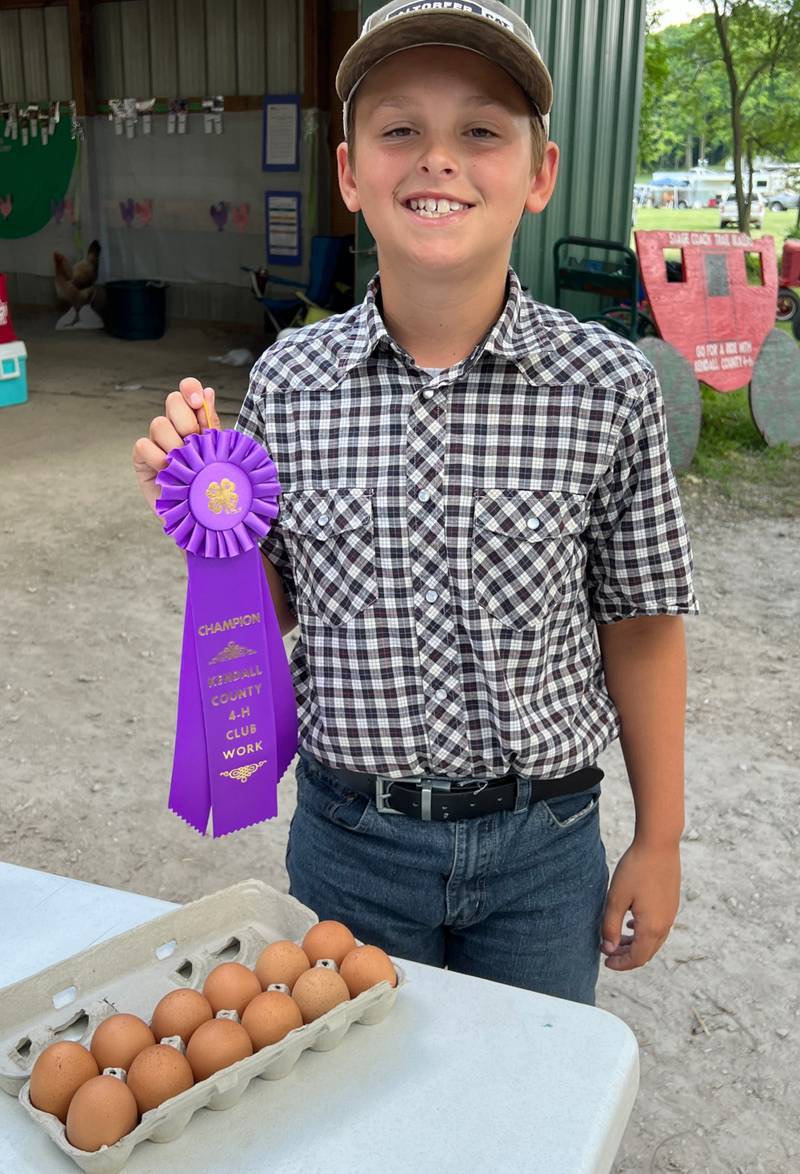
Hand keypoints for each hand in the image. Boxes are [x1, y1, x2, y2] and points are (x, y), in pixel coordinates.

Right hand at [132, 377, 220, 511]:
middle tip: (194, 441)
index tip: (198, 402)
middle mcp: (175, 428)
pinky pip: (143, 445)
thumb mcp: (217, 454)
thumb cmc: (212, 486)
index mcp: (196, 421)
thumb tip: (208, 392)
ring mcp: (157, 443)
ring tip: (184, 463)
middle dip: (185, 420)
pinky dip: (156, 457)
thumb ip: (211, 424)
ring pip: (158, 424)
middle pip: (172, 401)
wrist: (203, 518)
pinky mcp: (142, 460)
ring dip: (173, 443)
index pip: (188, 391)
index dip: (190, 389)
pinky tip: (168, 471)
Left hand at [600, 840, 680, 970]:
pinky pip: (659, 927)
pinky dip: (644, 932)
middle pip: (647, 952)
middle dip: (627, 956)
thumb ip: (610, 925)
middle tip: (608, 952)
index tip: (606, 961)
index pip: (637, 958)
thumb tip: (609, 948)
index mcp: (652, 927)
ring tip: (618, 939)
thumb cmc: (635, 869)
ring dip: (636, 944)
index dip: (621, 964)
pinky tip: (632, 923)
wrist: (659, 844)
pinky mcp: (672, 903)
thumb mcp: (616, 898)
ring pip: (654, 940)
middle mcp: (665, 924)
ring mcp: (671, 913)